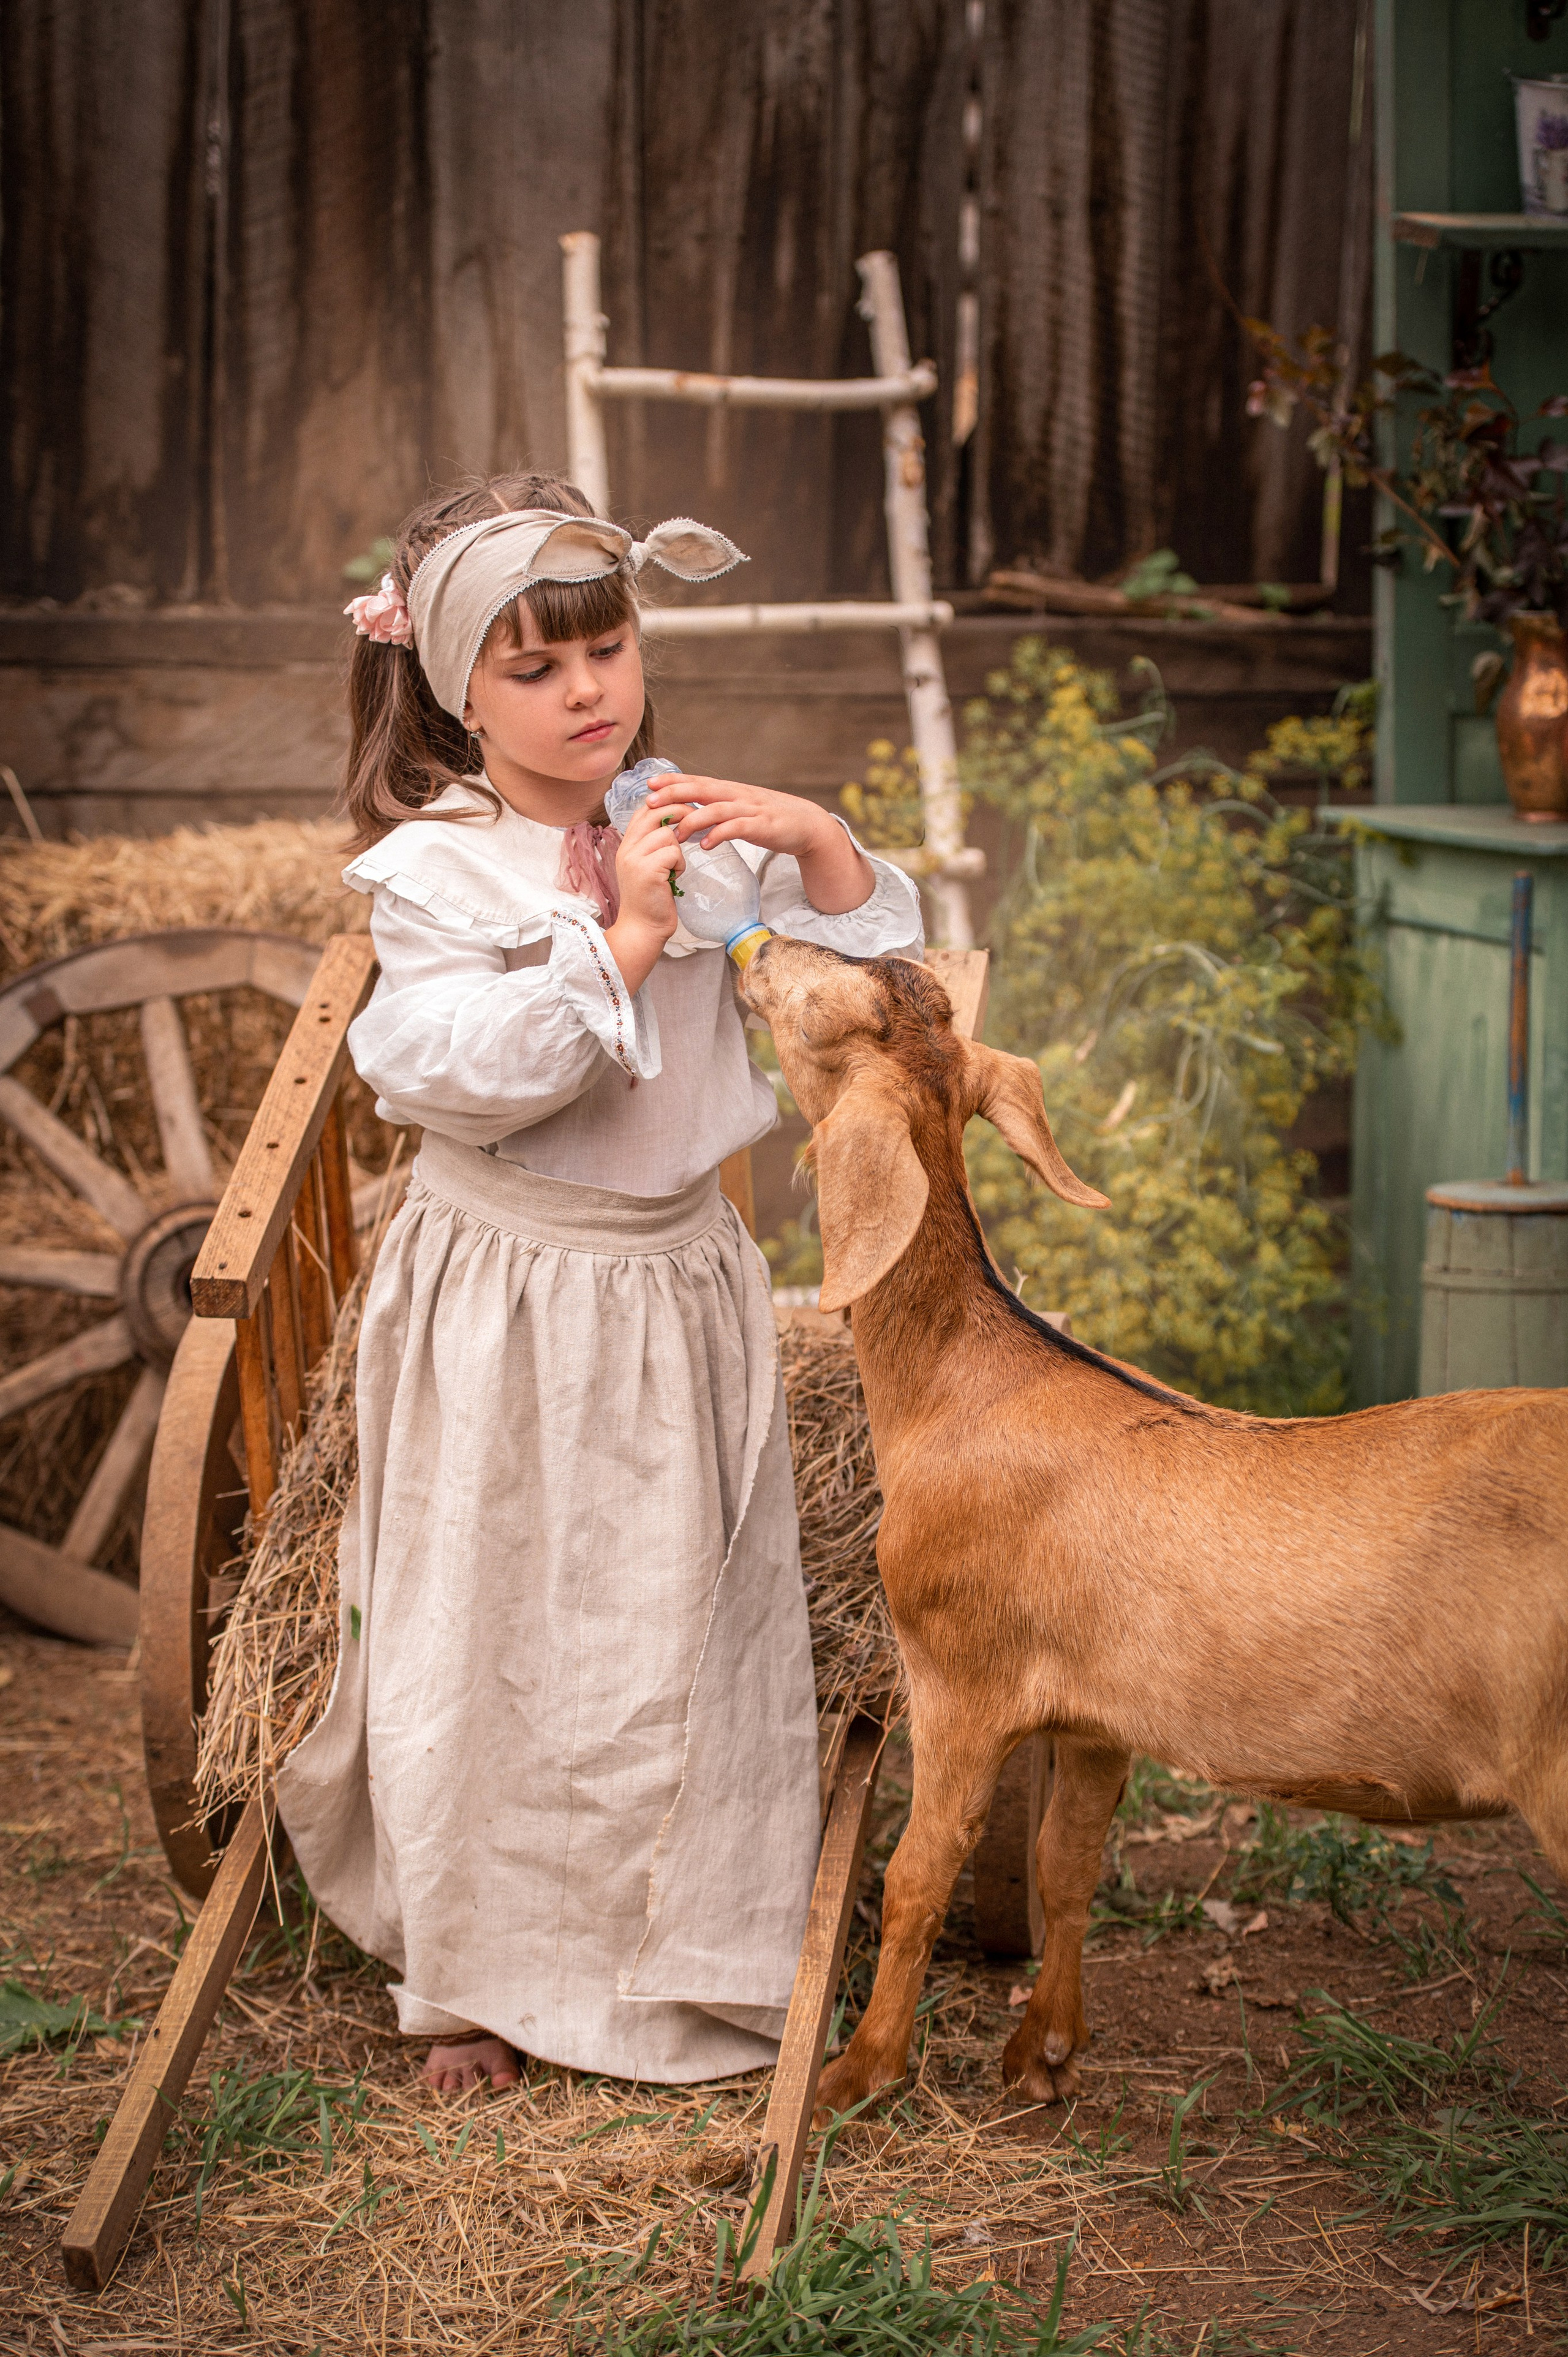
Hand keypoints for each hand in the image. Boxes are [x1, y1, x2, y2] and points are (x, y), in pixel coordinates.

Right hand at [604, 802, 684, 993]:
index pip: (644, 809)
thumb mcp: (647, 866)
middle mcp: (627, 848)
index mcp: (626, 844)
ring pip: (668, 834)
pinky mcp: (647, 870)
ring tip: (673, 869)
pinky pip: (673, 852)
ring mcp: (634, 858)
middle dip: (679, 813)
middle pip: (655, 813)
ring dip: (678, 850)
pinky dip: (679, 864)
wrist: (642, 929)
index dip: (666, 803)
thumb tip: (673, 822)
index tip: (684, 809)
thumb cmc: (651, 899)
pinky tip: (674, 878)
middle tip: (693, 823)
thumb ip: (653, 844)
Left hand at [647, 774, 873, 914]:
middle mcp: (738, 795)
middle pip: (702, 790)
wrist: (808, 825)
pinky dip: (719, 835)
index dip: (673, 781)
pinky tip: (704, 845)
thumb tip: (690, 813)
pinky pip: (737, 828)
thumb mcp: (742, 809)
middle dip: (675, 794)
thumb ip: (719, 809)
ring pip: (716, 809)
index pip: (697, 781)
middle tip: (651, 803)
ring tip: (675, 834)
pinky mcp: (762, 826)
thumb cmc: (771, 819)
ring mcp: (750, 810)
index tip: (649, 785)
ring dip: (693, 820)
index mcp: (730, 791)